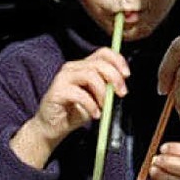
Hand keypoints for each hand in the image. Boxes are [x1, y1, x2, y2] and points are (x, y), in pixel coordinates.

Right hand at [11, 48, 129, 168]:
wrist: (53, 127)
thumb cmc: (75, 111)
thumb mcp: (96, 98)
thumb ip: (106, 88)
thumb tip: (121, 85)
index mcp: (83, 66)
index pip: (103, 53)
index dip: (117, 60)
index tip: (126, 75)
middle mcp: (72, 68)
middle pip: (99, 63)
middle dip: (114, 78)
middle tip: (121, 93)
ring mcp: (63, 78)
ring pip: (90, 75)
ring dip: (102, 92)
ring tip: (104, 107)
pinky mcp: (57, 91)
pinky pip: (79, 94)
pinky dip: (91, 105)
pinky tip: (94, 114)